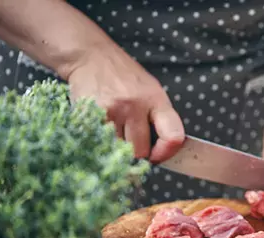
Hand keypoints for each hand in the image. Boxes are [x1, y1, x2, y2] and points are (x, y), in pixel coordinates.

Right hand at [66, 47, 184, 162]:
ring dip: (117, 146)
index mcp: (156, 100)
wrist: (90, 56)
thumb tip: (162, 148)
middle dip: (137, 151)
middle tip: (131, 142)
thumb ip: (158, 117)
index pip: (173, 136)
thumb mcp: (151, 90)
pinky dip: (101, 139)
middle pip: (141, 150)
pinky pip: (100, 141)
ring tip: (115, 130)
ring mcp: (113, 111)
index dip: (166, 152)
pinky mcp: (92, 114)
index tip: (157, 155)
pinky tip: (101, 126)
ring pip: (119, 149)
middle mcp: (136, 106)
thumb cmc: (124, 76)